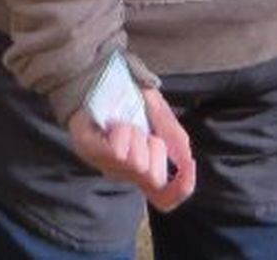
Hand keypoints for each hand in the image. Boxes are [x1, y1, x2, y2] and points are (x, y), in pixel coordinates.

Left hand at [67, 86, 195, 212]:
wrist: (97, 76)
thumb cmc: (127, 99)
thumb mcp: (159, 113)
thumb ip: (174, 136)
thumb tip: (186, 159)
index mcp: (143, 168)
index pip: (165, 199)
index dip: (182, 188)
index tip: (187, 164)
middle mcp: (124, 173)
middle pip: (154, 179)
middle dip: (156, 148)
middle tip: (143, 131)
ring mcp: (105, 164)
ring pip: (137, 164)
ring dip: (137, 136)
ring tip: (126, 124)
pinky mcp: (89, 150)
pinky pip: (117, 152)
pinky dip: (121, 132)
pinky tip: (113, 123)